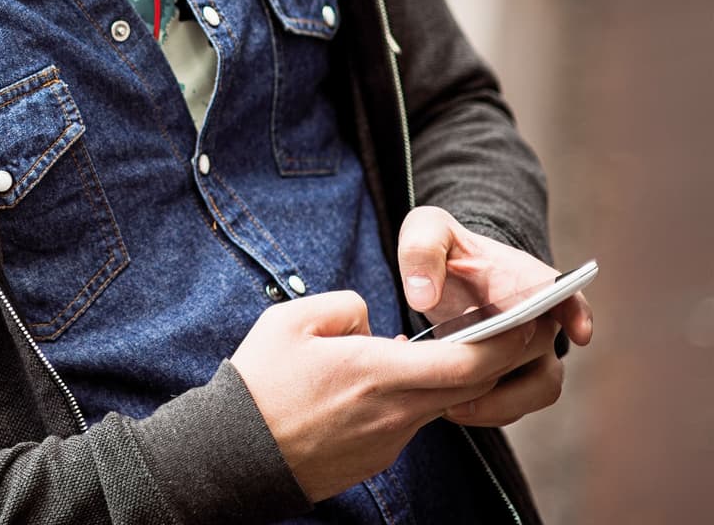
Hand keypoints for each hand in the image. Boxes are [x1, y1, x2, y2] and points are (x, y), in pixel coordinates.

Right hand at [231, 290, 548, 502]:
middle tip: (506, 329)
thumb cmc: (260, 384)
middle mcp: (395, 411)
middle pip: (469, 387)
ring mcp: (390, 439)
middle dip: (496, 357)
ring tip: (424, 351)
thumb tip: (373, 321)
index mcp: (378, 372)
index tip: (525, 321)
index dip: (506, 342)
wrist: (236, 454)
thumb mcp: (290, 320)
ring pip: (437, 403)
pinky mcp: (378, 456)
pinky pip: (407, 420)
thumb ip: (346, 306)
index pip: (468, 362)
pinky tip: (374, 387)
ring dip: (445, 378)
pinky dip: (408, 399)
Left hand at [397, 205, 593, 426]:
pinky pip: (512, 406)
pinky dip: (484, 410)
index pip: (568, 295)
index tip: (579, 332)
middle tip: (458, 373)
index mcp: (528, 280)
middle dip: (504, 366)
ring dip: (499, 401)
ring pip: (537, 389)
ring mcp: (529, 353)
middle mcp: (538, 320)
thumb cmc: (442, 250)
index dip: (578, 313)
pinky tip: (445, 405)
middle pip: (543, 352)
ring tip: (451, 404)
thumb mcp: (425, 231)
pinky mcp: (511, 379)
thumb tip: (423, 295)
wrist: (442, 276)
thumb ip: (421, 250)